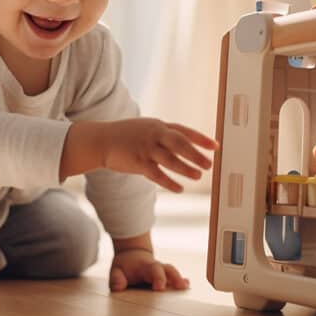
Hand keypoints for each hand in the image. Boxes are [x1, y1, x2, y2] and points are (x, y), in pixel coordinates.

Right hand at [99, 119, 216, 191]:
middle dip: (196, 155)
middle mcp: (154, 135)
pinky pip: (157, 174)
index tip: (215, 146)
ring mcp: (145, 148)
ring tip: (198, 176)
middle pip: (180, 144)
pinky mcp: (137, 162)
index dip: (201, 139)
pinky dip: (169, 182)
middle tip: (209, 164)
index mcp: (159, 126)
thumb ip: (165, 134)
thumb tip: (187, 144)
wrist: (101, 140)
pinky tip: (179, 188)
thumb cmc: (126, 135)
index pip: (184, 131)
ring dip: (186, 169)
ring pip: (170, 160)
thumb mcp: (147, 128)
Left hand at [108, 249, 188, 291]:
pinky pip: (174, 277)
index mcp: (145, 266)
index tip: (160, 287)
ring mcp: (162, 271)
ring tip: (186, 287)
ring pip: (173, 272)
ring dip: (180, 279)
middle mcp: (156, 267)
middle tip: (180, 286)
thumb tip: (118, 287)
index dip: (158, 278)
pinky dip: (181, 281)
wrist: (133, 255)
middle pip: (168, 269)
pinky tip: (187, 286)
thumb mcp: (116, 270)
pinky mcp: (165, 276)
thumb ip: (116, 279)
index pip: (153, 270)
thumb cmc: (125, 265)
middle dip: (175, 277)